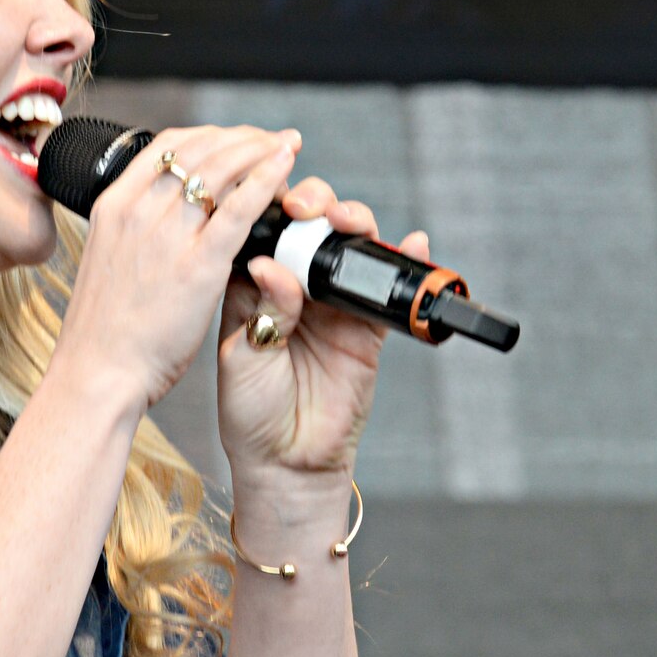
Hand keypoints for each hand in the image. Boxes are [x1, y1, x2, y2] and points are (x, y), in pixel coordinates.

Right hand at [53, 125, 301, 412]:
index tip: (235, 141)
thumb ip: (136, 235)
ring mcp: (167, 235)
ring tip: (286, 148)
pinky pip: (240, 206)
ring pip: (223, 167)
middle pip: (200, 149)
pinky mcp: (198, 264)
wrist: (97, 373)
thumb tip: (166, 221)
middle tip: (271, 142)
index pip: (167, 146)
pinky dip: (267, 177)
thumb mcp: (110, 264)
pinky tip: (285, 166)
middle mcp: (138, 210)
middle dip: (242, 138)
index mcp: (113, 206)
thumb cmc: (104, 333)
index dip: (210, 136)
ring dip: (261, 149)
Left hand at [216, 174, 430, 485]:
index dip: (269, 206)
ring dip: (354, 224)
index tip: (273, 193)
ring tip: (350, 220)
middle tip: (310, 207)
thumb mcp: (244, 355)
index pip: (263, 231)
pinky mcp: (367, 329)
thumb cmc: (250, 411)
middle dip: (315, 205)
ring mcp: (333, 306)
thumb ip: (263, 308)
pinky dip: (403, 262)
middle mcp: (293, 288)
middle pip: (310, 229)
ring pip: (349, 250)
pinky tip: (412, 243)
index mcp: (251, 287)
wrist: (287, 462)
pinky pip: (387, 291)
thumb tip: (273, 263)